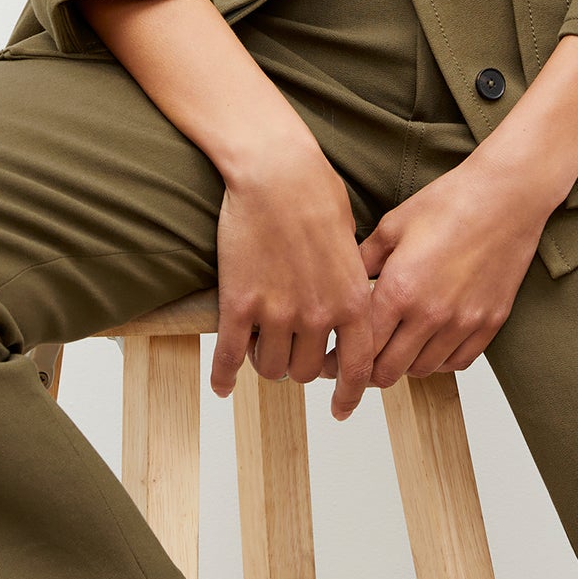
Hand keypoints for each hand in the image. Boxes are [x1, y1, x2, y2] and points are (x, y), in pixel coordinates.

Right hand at [208, 129, 378, 420]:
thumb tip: (346, 310)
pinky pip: (230, 357)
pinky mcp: (239, 304)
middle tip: (289, 349)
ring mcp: (277, 312)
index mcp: (352, 300)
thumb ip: (350, 283)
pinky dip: (224, 376)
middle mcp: (318, 315)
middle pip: (306, 372)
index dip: (349, 395)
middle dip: (298, 366)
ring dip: (265, 363)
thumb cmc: (316, 192)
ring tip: (260, 346)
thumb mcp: (351, 242)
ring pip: (270, 368)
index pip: (357, 368)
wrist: (276, 169)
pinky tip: (221, 384)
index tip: (341, 409)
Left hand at [339, 146, 552, 391]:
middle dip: (369, 370)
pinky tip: (431, 342)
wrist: (506, 195)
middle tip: (361, 360)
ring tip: (396, 346)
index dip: (341, 360)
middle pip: (389, 371)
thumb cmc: (450, 201)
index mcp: (399, 289)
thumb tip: (341, 283)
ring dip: (405, 364)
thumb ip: (363, 260)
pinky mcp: (490, 324)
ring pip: (423, 370)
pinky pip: (458, 363)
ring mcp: (463, 323)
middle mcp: (430, 314)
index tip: (333, 362)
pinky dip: (440, 360)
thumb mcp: (394, 224)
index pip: (362, 347)